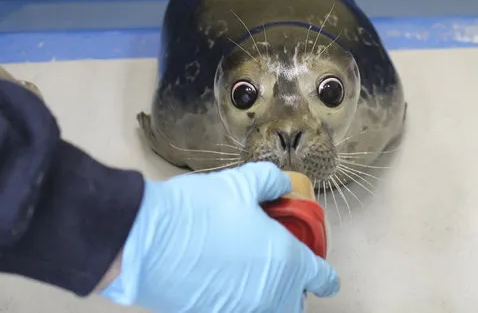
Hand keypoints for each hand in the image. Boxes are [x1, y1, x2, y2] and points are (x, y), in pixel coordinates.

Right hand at [100, 162, 338, 311]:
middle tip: (282, 272)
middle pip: (294, 305)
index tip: (324, 276)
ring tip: (250, 275)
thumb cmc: (201, 210)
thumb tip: (279, 185)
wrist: (146, 240)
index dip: (325, 277)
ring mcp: (240, 310)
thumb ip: (269, 182)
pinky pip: (235, 310)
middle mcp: (269, 294)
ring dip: (265, 298)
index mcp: (286, 261)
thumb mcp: (242, 183)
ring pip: (266, 310)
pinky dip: (236, 300)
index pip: (321, 278)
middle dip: (293, 292)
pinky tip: (221, 281)